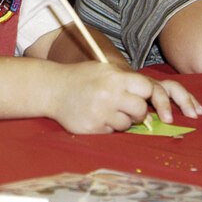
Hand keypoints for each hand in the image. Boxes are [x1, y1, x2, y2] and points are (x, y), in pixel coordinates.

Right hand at [48, 63, 199, 132]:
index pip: (147, 89)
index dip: (144, 94)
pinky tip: (93, 116)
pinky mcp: (92, 128)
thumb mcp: (103, 70)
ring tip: (103, 110)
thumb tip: (151, 99)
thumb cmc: (80, 78)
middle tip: (122, 106)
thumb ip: (126, 81)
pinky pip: (111, 132)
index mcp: (114, 78)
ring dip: (120, 120)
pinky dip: (105, 126)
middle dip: (136, 111)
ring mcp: (100, 113)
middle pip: (140, 110)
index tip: (136, 95)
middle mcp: (109, 95)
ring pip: (127, 124)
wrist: (50, 89)